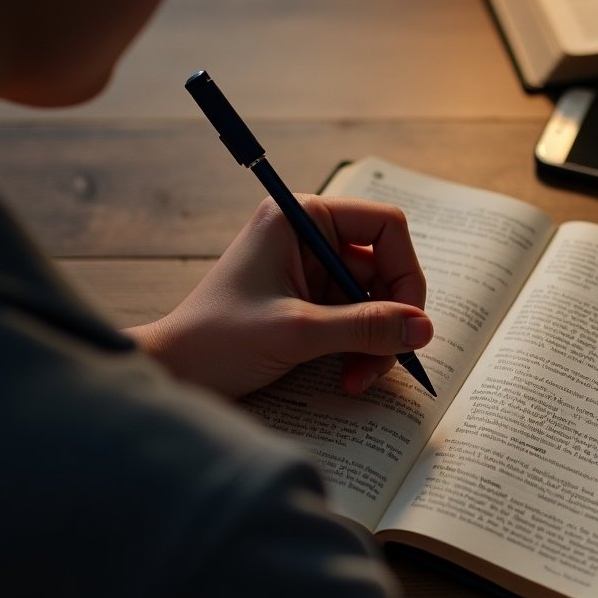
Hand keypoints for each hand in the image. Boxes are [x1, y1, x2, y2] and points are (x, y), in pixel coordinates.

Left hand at [128, 195, 433, 398]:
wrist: (173, 375)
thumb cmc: (216, 340)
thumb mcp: (297, 331)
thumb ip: (365, 326)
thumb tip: (423, 328)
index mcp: (303, 219)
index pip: (386, 227)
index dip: (406, 272)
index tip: (408, 320)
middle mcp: (311, 238)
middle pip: (385, 269)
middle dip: (388, 320)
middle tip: (385, 361)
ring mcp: (312, 273)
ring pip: (376, 301)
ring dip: (375, 343)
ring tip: (357, 379)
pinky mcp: (311, 304)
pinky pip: (358, 321)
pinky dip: (360, 351)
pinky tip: (346, 378)